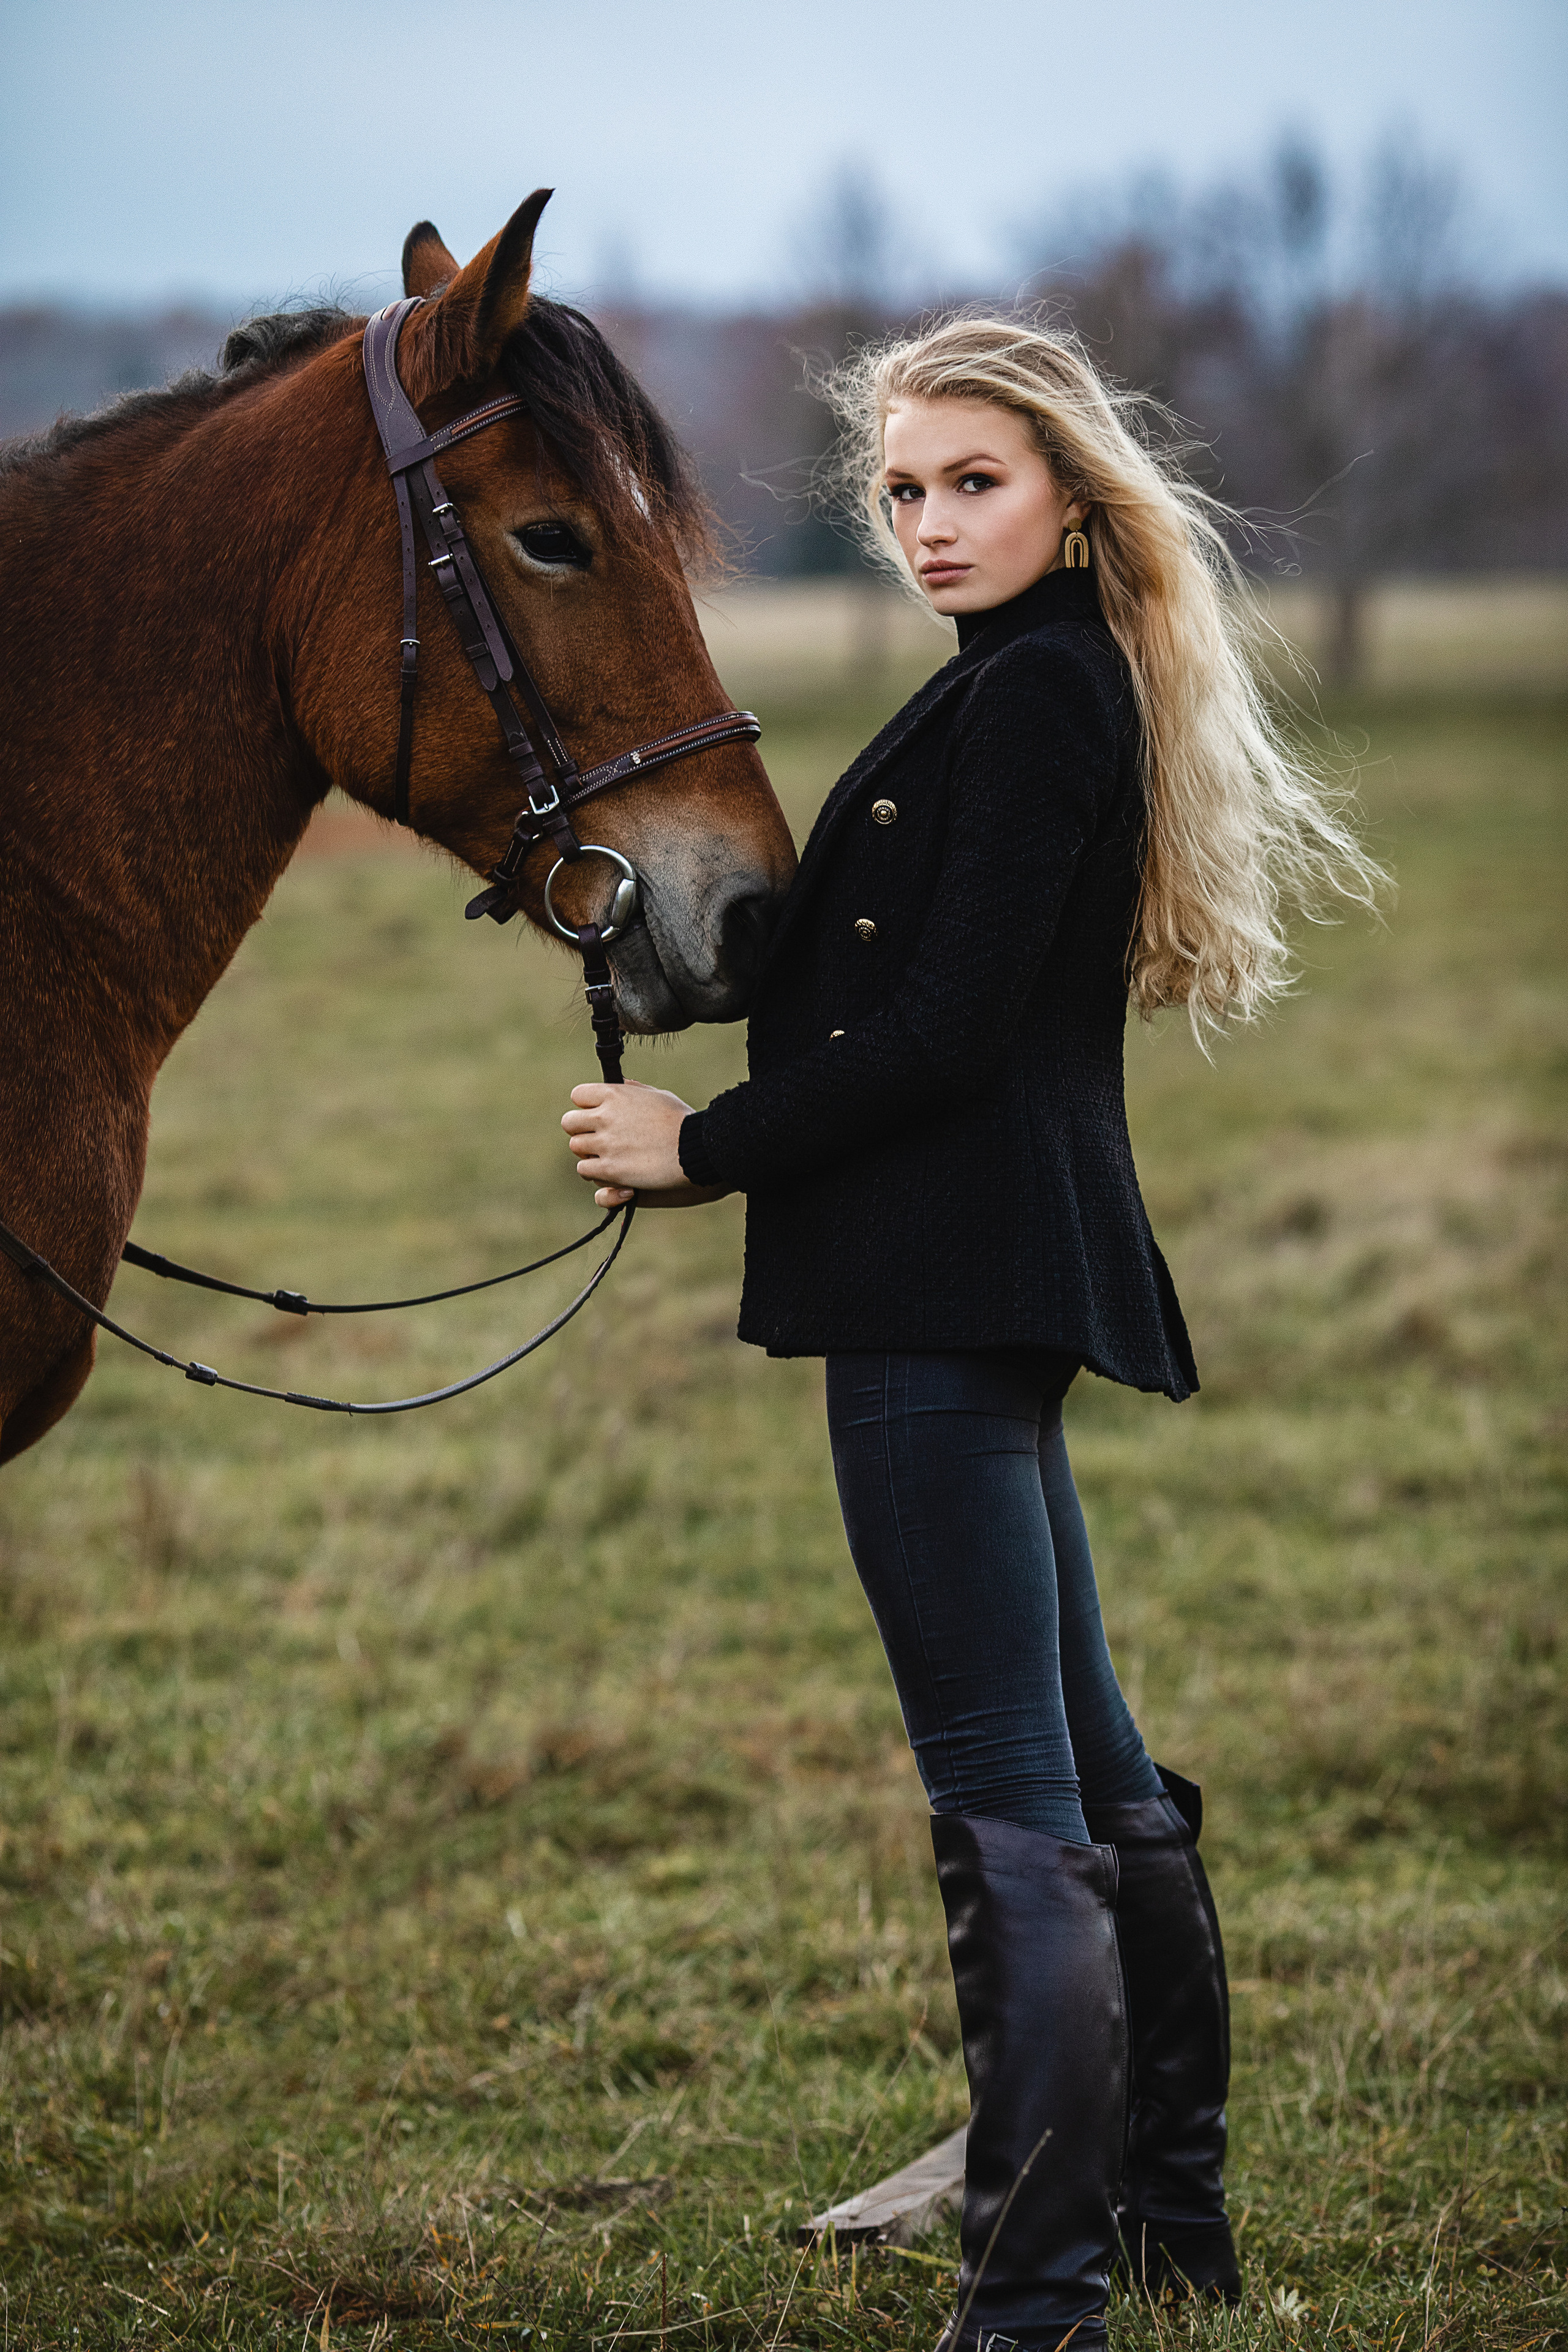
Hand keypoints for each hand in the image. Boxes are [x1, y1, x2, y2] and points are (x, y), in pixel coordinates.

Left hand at [561, 1080, 728, 1208]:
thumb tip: (621, 1084)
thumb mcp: (658, 1096)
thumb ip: (634, 1091)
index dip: (588, 1106)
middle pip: (569, 1122)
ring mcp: (604, 1143)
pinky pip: (585, 1170)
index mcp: (614, 1094)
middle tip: (599, 1138)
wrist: (695, 1150)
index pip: (578, 1095)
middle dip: (582, 1130)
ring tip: (608, 1156)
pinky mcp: (609, 1169)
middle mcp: (604, 1117)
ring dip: (589, 1152)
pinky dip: (596, 1173)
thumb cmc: (682, 1121)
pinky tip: (613, 1172)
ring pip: (576, 1147)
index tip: (599, 1114)